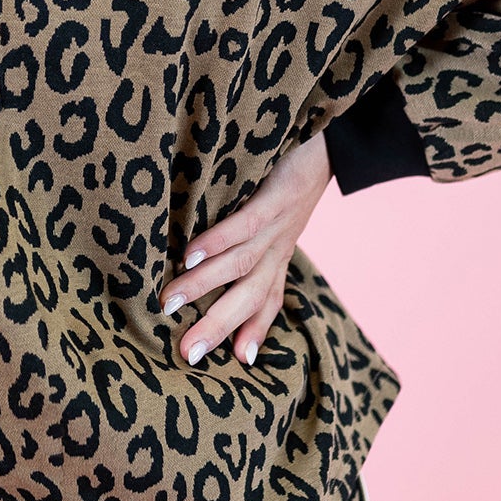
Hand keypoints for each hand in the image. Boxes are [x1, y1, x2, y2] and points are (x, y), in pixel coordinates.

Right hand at [159, 131, 331, 368]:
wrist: (331, 137)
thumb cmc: (290, 177)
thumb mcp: (275, 216)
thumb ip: (248, 243)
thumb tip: (210, 269)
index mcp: (278, 254)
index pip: (267, 301)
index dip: (254, 331)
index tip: (234, 363)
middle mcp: (280, 247)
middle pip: (249, 296)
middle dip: (217, 326)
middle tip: (186, 352)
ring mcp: (280, 224)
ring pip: (241, 265)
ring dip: (204, 287)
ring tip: (169, 303)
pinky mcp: (277, 196)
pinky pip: (245, 225)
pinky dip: (218, 242)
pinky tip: (190, 255)